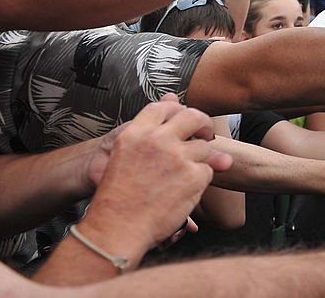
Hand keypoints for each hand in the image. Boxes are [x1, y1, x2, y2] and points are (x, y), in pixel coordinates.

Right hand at [79, 94, 232, 258]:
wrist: (116, 228)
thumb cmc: (118, 193)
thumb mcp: (124, 152)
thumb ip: (150, 125)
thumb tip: (171, 95)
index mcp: (136, 132)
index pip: (165, 106)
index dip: (178, 111)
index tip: (183, 122)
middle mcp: (157, 140)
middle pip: (193, 116)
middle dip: (203, 124)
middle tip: (205, 135)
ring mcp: (177, 157)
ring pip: (205, 147)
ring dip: (202, 158)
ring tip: (188, 173)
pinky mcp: (193, 177)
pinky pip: (208, 170)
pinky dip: (201, 180)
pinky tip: (186, 190)